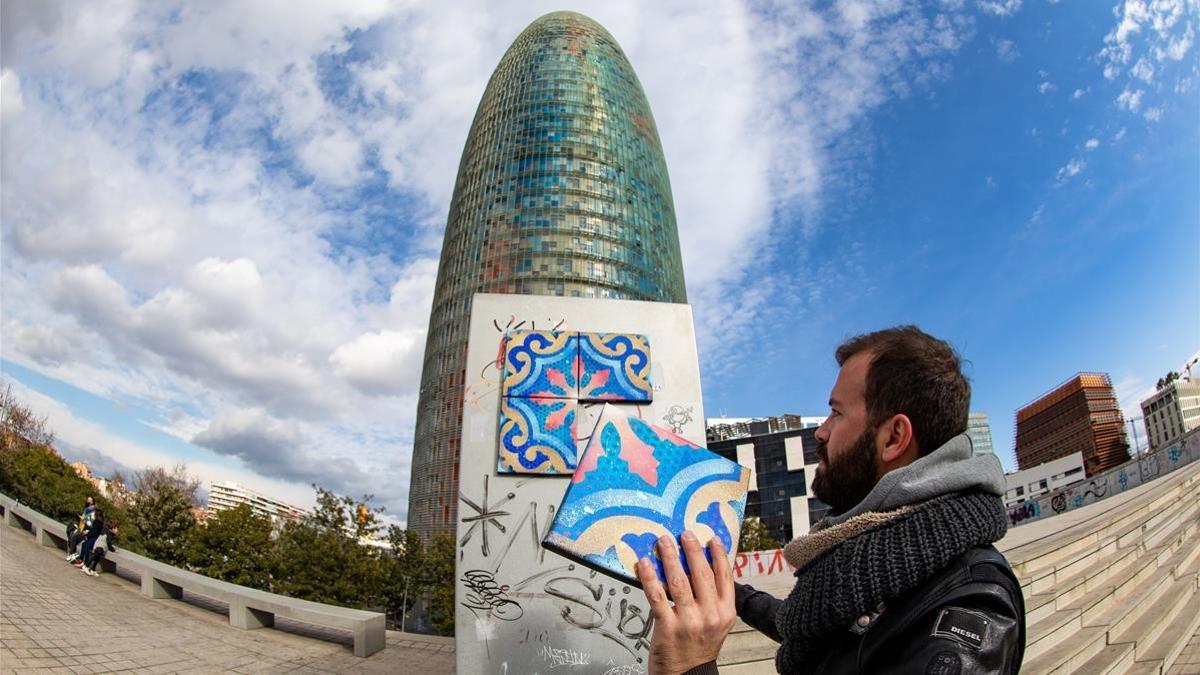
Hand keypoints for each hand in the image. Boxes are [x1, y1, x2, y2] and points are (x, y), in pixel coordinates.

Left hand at [636, 531, 735, 674]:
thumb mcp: (716, 623)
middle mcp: (710, 615)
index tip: (711, 538)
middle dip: (691, 550)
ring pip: (679, 581)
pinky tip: (644, 565)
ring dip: (669, 557)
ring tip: (663, 542)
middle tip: (684, 534)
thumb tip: (698, 566)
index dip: (718, 554)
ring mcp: (689, 621)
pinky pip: (657, 596)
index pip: (725, 576)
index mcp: (726, 612)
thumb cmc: (699, 647)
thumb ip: (711, 598)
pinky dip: (649, 577)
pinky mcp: (668, 627)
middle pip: (701, 574)